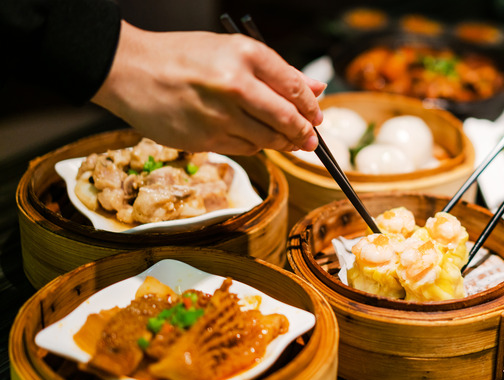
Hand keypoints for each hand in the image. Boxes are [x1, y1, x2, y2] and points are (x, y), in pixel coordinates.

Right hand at [92, 21, 325, 154]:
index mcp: (245, 54)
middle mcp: (235, 85)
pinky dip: (254, 145)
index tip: (317, 115)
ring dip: (282, 143)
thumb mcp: (230, 51)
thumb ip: (277, 72)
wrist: (130, 71)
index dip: (311, 106)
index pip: (294, 86)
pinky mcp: (206, 139)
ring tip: (284, 139)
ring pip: (268, 139)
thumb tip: (316, 90)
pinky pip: (245, 149)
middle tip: (310, 138)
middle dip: (304, 132)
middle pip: (287, 118)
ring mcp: (220, 115)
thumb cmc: (182, 57)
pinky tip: (249, 136)